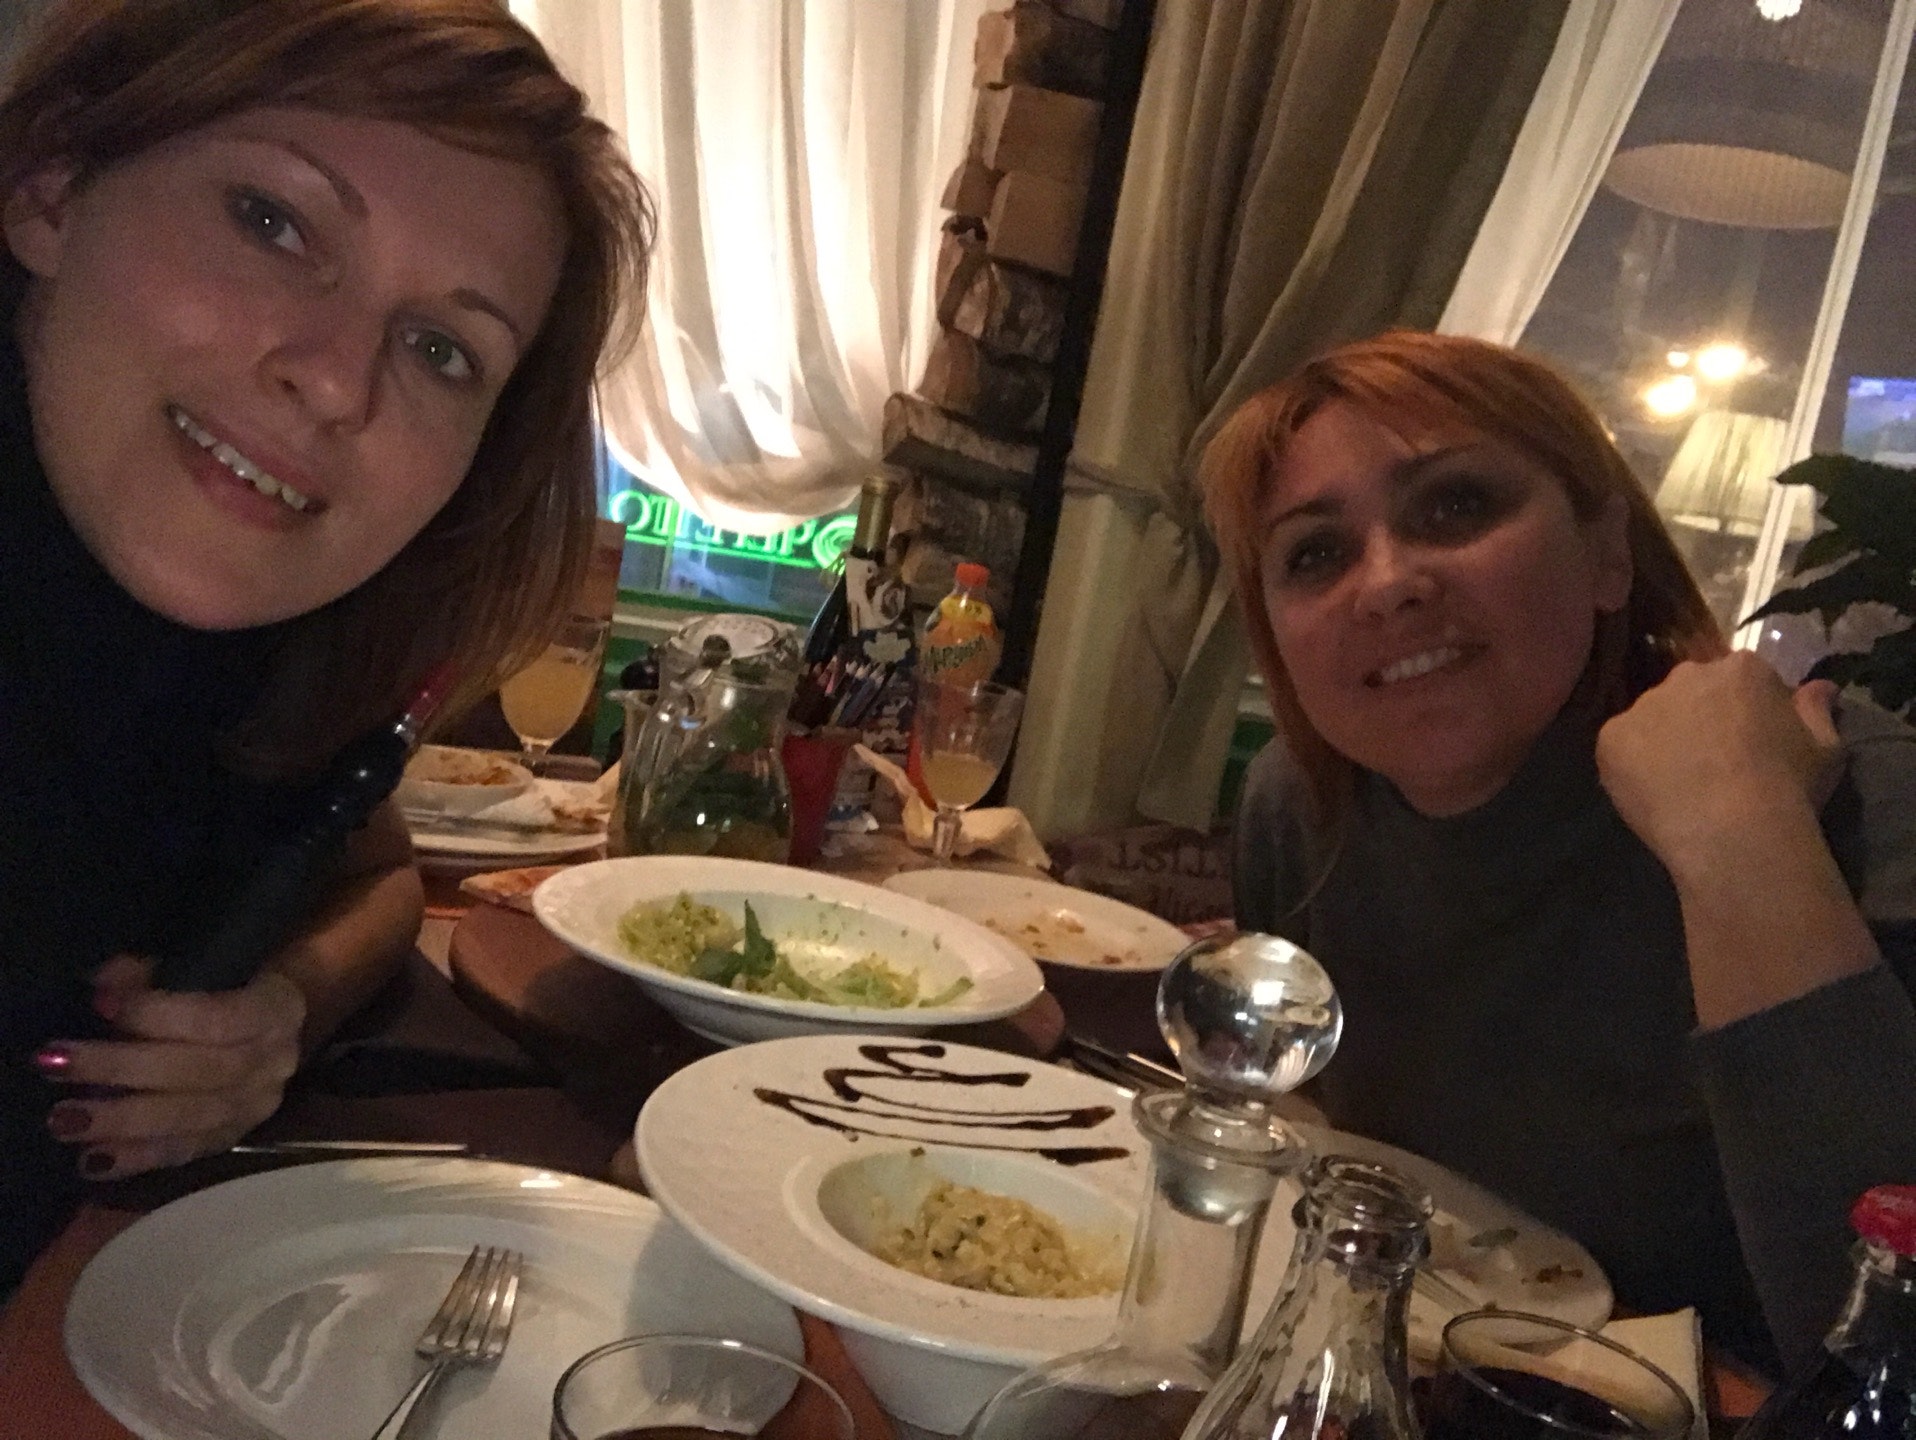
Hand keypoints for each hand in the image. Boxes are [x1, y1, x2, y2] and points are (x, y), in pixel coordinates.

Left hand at [36, 956, 306, 1178]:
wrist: (272, 1026)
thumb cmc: (228, 986)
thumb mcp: (199, 965)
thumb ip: (148, 976)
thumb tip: (101, 989)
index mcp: (274, 1010)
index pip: (216, 1019)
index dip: (157, 1015)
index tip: (100, 1005)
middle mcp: (271, 1064)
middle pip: (195, 1073)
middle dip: (120, 1069)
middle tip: (55, 1065)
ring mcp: (254, 1108)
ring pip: (187, 1119)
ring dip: (120, 1121)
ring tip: (63, 1119)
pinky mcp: (231, 1138)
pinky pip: (182, 1153)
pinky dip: (135, 1158)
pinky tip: (90, 1161)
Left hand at [1596, 654, 1841, 878]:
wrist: (1733, 828)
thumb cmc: (1788, 786)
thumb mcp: (1824, 747)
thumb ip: (1816, 710)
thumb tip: (1819, 687)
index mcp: (1741, 669)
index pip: (1738, 678)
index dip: (1743, 710)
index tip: (1749, 741)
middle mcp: (1687, 676)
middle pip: (1690, 692)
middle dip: (1699, 718)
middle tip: (1711, 762)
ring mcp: (1643, 705)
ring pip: (1651, 718)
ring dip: (1662, 740)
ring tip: (1680, 783)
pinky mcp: (1610, 737)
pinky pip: (1620, 746)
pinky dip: (1631, 765)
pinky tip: (1654, 794)